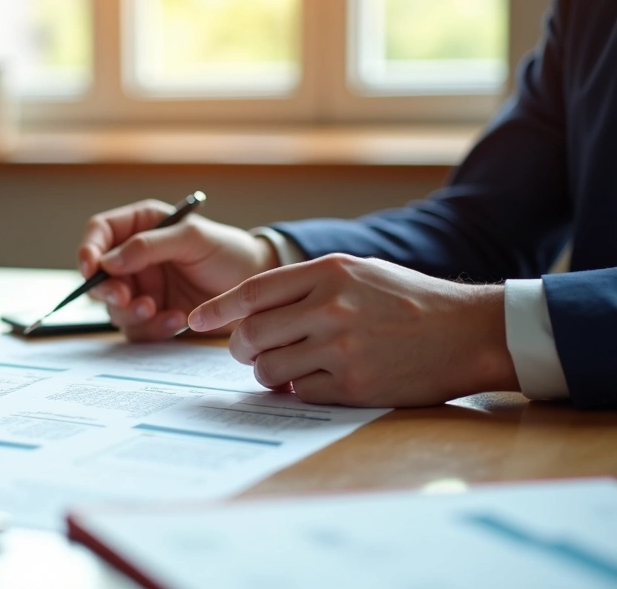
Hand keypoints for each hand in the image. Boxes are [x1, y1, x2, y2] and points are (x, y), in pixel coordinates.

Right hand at [78, 200, 279, 340]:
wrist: (258, 291)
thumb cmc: (230, 252)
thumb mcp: (193, 238)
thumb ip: (149, 245)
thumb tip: (108, 261)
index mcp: (141, 226)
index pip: (99, 232)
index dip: (88, 249)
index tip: (91, 269)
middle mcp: (135, 258)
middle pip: (98, 274)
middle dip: (107, 290)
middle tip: (124, 298)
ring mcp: (143, 288)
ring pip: (114, 307)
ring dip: (131, 312)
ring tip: (158, 310)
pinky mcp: (153, 315)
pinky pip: (137, 328)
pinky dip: (152, 328)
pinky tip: (176, 320)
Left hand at [187, 254, 518, 406]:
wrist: (470, 332)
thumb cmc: (410, 300)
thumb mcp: (358, 272)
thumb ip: (307, 286)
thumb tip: (252, 310)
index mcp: (328, 273)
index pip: (253, 291)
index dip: (218, 308)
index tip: (196, 320)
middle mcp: (330, 307)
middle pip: (252, 334)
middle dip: (241, 349)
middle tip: (248, 353)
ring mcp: (342, 347)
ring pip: (270, 369)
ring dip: (269, 374)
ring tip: (288, 368)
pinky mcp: (356, 384)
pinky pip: (302, 394)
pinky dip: (301, 391)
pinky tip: (318, 381)